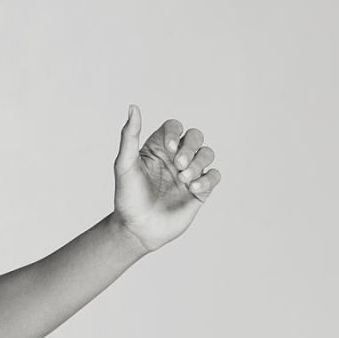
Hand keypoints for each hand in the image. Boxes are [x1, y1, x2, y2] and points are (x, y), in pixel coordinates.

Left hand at [111, 106, 220, 253]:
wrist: (137, 229)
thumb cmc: (128, 198)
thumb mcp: (124, 165)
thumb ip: (129, 136)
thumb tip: (133, 107)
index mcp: (157, 149)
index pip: (174, 127)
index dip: (176, 133)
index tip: (170, 148)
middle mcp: (174, 158)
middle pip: (195, 136)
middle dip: (191, 148)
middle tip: (179, 166)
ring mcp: (188, 174)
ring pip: (207, 154)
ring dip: (199, 163)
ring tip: (184, 179)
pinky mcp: (199, 191)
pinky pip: (214, 176)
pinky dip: (207, 179)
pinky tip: (192, 189)